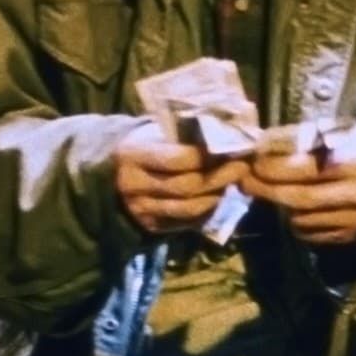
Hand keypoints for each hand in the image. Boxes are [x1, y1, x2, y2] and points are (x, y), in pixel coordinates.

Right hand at [114, 121, 249, 234]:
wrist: (112, 172)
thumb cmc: (144, 143)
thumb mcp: (156, 130)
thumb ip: (185, 132)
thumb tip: (230, 130)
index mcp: (132, 155)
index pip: (177, 159)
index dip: (209, 156)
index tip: (233, 148)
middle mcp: (132, 186)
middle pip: (186, 186)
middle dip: (220, 176)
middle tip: (243, 166)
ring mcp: (139, 210)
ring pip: (188, 208)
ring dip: (217, 195)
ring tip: (234, 181)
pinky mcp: (149, 226)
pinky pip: (186, 222)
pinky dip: (207, 210)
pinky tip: (219, 195)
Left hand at [243, 122, 355, 245]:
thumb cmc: (347, 143)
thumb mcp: (326, 130)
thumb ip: (292, 140)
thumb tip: (254, 149)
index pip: (306, 169)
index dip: (274, 168)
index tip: (252, 163)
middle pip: (300, 199)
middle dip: (267, 190)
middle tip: (246, 182)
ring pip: (301, 219)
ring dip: (281, 205)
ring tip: (275, 190)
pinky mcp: (350, 236)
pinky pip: (309, 234)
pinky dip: (295, 221)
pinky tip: (296, 206)